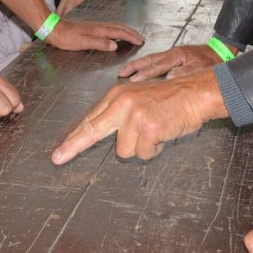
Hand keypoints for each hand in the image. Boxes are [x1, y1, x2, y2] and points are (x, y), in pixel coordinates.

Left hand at [46, 18, 144, 51]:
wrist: (54, 29)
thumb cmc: (67, 38)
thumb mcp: (83, 42)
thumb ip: (100, 43)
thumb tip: (115, 46)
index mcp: (100, 30)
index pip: (120, 33)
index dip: (131, 37)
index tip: (140, 41)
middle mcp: (100, 26)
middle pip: (120, 28)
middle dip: (132, 33)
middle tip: (141, 38)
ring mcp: (95, 26)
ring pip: (115, 27)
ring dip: (126, 31)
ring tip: (132, 35)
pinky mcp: (91, 28)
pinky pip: (110, 28)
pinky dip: (118, 31)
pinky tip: (115, 35)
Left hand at [51, 71, 224, 164]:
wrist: (194, 94)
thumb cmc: (169, 100)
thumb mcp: (139, 98)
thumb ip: (119, 114)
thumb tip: (101, 133)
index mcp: (116, 95)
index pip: (90, 120)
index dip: (74, 137)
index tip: (60, 152)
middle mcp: (121, 103)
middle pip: (92, 131)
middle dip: (74, 146)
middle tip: (57, 158)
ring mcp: (133, 115)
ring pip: (124, 150)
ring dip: (140, 147)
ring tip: (155, 131)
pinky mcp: (147, 127)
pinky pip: (144, 152)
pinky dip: (154, 149)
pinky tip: (162, 134)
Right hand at [118, 43, 219, 80]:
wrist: (222, 52)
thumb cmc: (213, 63)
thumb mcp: (202, 69)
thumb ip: (185, 74)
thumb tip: (168, 78)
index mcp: (178, 55)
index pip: (157, 65)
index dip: (145, 74)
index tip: (133, 81)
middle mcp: (172, 53)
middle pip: (150, 60)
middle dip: (135, 67)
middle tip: (122, 74)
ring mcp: (172, 55)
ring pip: (151, 59)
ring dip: (138, 66)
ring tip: (125, 71)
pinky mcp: (174, 58)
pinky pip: (156, 61)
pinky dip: (146, 65)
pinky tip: (140, 71)